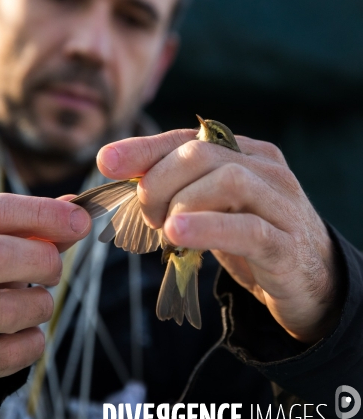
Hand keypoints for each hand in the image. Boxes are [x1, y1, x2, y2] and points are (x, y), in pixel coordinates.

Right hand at [0, 193, 90, 397]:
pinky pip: (9, 354)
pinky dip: (31, 343)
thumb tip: (78, 214)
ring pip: (7, 310)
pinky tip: (24, 334)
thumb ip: (34, 230)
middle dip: (42, 260)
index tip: (80, 220)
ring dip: (40, 306)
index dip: (41, 213)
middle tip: (54, 270)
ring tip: (36, 305)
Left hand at [97, 129, 342, 343]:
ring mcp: (281, 204)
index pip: (189, 138)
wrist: (311, 281)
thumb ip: (177, 187)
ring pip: (226, 181)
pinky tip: (178, 235)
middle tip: (148, 215)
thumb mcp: (213, 206)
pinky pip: (247, 229)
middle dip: (158, 182)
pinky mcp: (287, 244)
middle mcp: (267, 169)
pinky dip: (206, 228)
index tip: (107, 162)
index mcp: (247, 153)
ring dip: (180, 204)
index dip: (145, 147)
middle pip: (201, 154)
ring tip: (166, 230)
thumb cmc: (251, 237)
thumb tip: (117, 171)